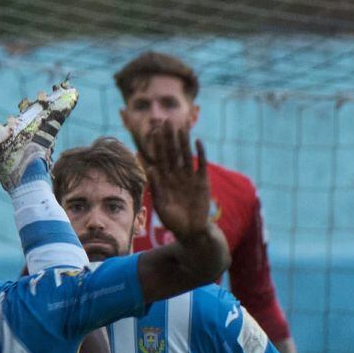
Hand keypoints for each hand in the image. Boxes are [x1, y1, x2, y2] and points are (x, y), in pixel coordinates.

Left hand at [137, 120, 210, 242]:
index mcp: (165, 180)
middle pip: (172, 153)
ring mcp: (189, 177)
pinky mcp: (202, 181)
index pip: (160, 159)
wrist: (191, 231)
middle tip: (165, 121)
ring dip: (183, 141)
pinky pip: (201, 164)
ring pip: (186, 155)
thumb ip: (157, 187)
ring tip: (181, 127)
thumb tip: (150, 168)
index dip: (157, 145)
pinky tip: (198, 141)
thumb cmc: (173, 221)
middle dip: (169, 138)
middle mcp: (176, 175)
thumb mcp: (161, 205)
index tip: (154, 131)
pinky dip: (200, 153)